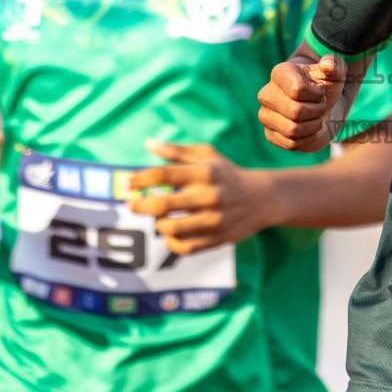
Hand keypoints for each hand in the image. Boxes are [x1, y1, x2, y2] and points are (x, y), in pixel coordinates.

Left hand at [127, 142, 277, 253]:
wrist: (264, 199)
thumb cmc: (228, 174)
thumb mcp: (208, 155)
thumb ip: (177, 151)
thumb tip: (148, 144)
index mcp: (205, 172)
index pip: (164, 175)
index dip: (140, 179)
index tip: (127, 184)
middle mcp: (210, 196)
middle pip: (164, 204)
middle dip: (141, 205)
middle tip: (132, 206)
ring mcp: (214, 219)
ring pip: (171, 228)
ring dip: (158, 224)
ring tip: (159, 219)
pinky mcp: (218, 239)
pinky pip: (185, 247)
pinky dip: (171, 243)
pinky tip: (170, 234)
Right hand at [257, 55, 346, 151]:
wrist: (316, 105)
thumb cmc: (324, 86)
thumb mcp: (335, 72)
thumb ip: (335, 64)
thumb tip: (328, 66)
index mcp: (279, 73)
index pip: (298, 90)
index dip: (317, 94)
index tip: (319, 91)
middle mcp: (266, 94)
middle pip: (296, 112)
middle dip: (317, 111)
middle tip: (320, 106)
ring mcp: (265, 115)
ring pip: (293, 130)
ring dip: (313, 126)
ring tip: (316, 117)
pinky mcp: (270, 134)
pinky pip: (291, 144)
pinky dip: (307, 139)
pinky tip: (310, 129)